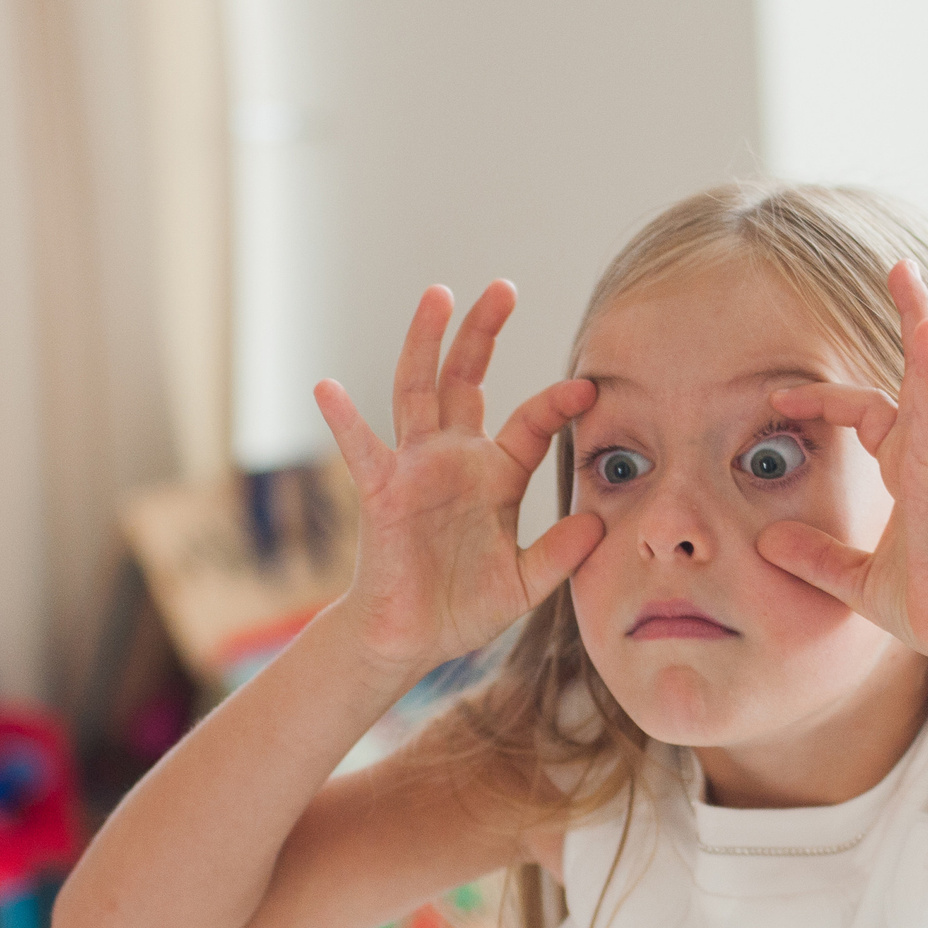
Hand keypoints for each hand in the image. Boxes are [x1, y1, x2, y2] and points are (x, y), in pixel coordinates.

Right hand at [313, 283, 603, 677]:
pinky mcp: (382, 491)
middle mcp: (456, 458)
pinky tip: (327, 387)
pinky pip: (361, 449)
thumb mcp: (524, 584)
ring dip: (426, 343)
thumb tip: (600, 522)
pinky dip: (343, 419)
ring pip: (418, 391)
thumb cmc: (464, 607)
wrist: (411, 640)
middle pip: (467, 380)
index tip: (587, 388)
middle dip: (483, 333)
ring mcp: (416, 468)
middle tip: (502, 288)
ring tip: (438, 295)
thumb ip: (560, 554)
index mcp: (497, 475)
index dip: (557, 405)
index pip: (530, 424)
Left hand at [756, 260, 927, 661]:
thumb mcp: (854, 581)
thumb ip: (815, 559)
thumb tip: (766, 543)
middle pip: (926, 368)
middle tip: (910, 266)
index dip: (825, 400)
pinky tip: (927, 328)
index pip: (868, 413)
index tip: (779, 400)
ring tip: (927, 268)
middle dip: (919, 316)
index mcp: (915, 470)